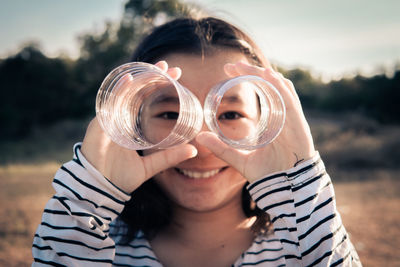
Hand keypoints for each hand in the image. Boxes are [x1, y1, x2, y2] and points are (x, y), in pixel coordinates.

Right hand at [80, 61, 196, 192]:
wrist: (100, 191)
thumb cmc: (120, 177)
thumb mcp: (150, 166)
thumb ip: (169, 157)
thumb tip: (193, 150)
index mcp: (128, 126)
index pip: (144, 101)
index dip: (157, 87)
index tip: (176, 77)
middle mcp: (118, 119)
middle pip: (136, 93)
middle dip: (153, 77)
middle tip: (171, 67)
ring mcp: (108, 120)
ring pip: (124, 93)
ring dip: (141, 79)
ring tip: (159, 68)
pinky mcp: (98, 126)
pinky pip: (108, 105)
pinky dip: (118, 92)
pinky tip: (130, 80)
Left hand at [196, 61, 315, 182]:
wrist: (287, 190)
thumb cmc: (268, 175)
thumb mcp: (239, 159)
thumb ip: (221, 148)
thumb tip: (199, 138)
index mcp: (271, 122)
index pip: (261, 92)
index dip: (247, 79)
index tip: (228, 71)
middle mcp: (282, 116)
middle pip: (269, 86)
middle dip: (251, 72)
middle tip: (232, 65)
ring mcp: (291, 118)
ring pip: (279, 88)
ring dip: (263, 74)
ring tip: (245, 66)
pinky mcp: (298, 123)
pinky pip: (289, 99)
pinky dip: (279, 85)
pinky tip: (267, 74)